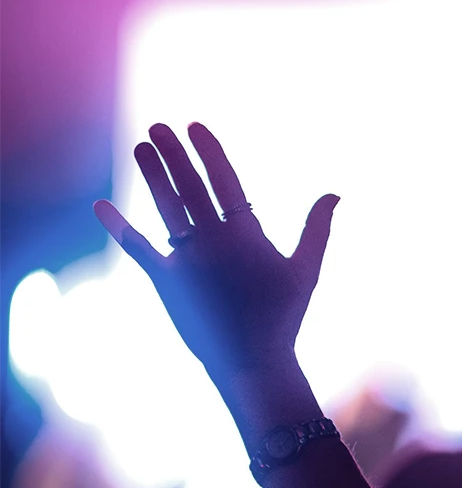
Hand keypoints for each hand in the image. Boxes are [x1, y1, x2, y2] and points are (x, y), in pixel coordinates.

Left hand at [94, 122, 337, 390]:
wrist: (253, 362)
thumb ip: (317, 229)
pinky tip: (100, 206)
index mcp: (247, 237)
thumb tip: (334, 193)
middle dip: (174, 155)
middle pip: (190, 189)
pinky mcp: (166, 282)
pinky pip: (138, 249)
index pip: (224, 183)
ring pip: (165, 209)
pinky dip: (118, 228)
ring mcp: (187, 262)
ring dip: (152, 176)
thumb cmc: (284, 315)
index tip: (194, 126)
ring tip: (141, 147)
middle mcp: (214, 244)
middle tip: (159, 127)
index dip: (208, 152)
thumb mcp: (307, 271)